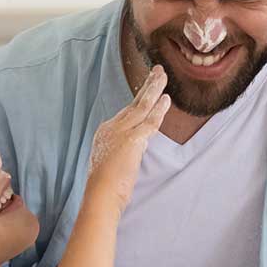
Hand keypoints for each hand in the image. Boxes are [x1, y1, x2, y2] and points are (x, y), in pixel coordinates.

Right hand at [86, 65, 168, 208]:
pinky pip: (149, 121)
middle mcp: (112, 127)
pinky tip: (166, 99)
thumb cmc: (107, 186)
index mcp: (106, 132)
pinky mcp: (132, 140)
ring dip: (154, 89)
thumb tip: (139, 145)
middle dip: (148, 86)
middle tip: (158, 71)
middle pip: (134, 103)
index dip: (141, 99)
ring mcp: (121, 132)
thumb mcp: (114, 161)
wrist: (100, 195)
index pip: (128, 112)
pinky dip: (159, 110)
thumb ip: (126, 149)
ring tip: (163, 75)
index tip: (150, 88)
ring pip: (141, 105)